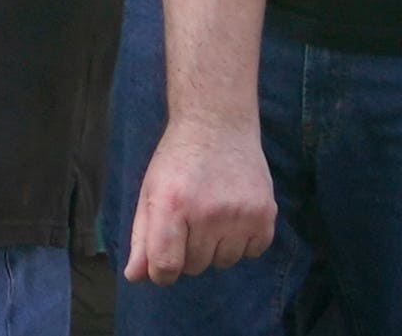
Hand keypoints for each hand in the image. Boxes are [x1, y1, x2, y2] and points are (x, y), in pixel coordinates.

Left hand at [122, 114, 276, 284]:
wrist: (217, 124)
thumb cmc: (177, 160)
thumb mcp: (150, 192)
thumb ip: (142, 237)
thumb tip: (135, 278)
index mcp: (172, 205)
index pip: (166, 266)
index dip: (161, 273)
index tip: (163, 264)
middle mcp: (208, 213)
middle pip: (195, 266)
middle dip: (187, 251)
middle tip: (189, 221)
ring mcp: (240, 215)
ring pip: (224, 262)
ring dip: (216, 247)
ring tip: (211, 214)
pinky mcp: (266, 215)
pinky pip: (252, 253)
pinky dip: (242, 242)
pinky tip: (233, 215)